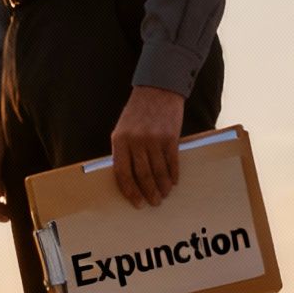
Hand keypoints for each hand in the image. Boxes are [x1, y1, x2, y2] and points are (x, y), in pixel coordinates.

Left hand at [109, 86, 187, 207]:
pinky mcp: (171, 137)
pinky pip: (172, 161)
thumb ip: (123, 151)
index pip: (122, 172)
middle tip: (153, 203)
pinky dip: (173, 174)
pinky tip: (173, 182)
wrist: (158, 90)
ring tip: (164, 195)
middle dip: (148, 192)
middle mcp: (136, 141)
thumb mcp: (123, 129)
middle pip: (142, 175)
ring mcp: (154, 139)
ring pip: (158, 171)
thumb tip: (128, 178)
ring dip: (162, 186)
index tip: (136, 202)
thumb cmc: (138, 112)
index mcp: (120, 140)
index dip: (129, 190)